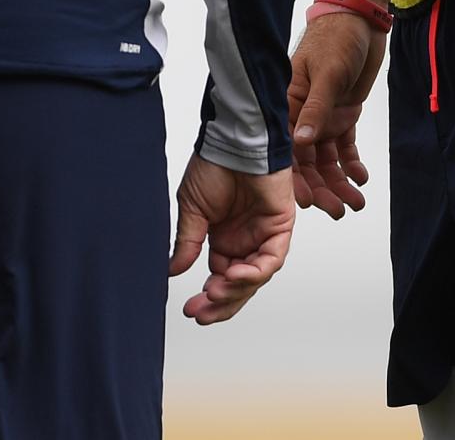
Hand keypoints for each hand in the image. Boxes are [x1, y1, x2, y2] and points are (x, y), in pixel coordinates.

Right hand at [168, 155, 294, 324]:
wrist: (233, 141)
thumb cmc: (213, 165)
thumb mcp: (192, 209)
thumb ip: (188, 242)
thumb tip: (175, 271)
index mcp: (223, 238)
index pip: (219, 278)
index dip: (208, 297)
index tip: (191, 310)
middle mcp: (245, 240)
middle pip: (238, 285)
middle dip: (222, 303)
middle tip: (202, 313)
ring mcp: (263, 235)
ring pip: (254, 276)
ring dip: (236, 289)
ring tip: (214, 293)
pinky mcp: (280, 227)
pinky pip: (271, 259)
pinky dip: (254, 271)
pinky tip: (235, 274)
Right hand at [287, 13, 385, 216]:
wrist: (361, 20)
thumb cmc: (337, 38)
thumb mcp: (327, 74)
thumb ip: (316, 109)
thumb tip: (301, 141)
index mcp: (287, 102)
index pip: (286, 147)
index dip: (293, 176)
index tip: (304, 201)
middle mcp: (302, 114)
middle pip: (307, 160)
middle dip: (321, 186)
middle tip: (336, 210)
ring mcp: (323, 116)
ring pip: (326, 158)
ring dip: (338, 180)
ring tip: (355, 201)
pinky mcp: (342, 114)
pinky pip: (344, 146)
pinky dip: (352, 163)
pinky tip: (361, 178)